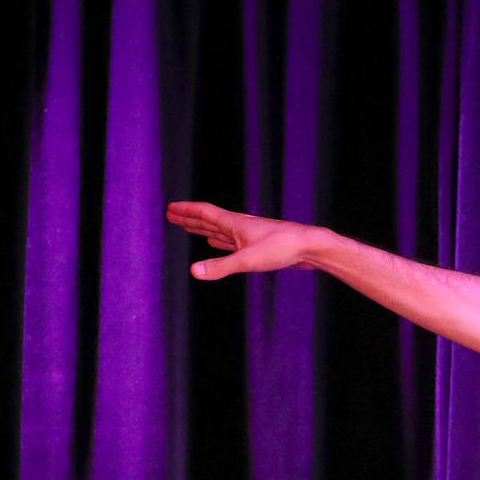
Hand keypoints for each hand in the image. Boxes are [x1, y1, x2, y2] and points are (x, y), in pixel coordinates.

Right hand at [165, 201, 322, 280]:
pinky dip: (221, 241)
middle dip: (190, 219)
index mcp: (234, 223)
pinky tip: (217, 243)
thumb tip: (194, 271)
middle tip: (172, 216)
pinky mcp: (259, 245)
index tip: (170, 208)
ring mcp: (249, 235)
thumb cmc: (281, 248)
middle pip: (209, 220)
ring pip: (220, 230)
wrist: (309, 246)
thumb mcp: (247, 260)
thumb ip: (220, 266)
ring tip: (190, 227)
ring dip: (203, 228)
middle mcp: (240, 226)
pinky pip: (232, 241)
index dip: (186, 211)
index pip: (204, 213)